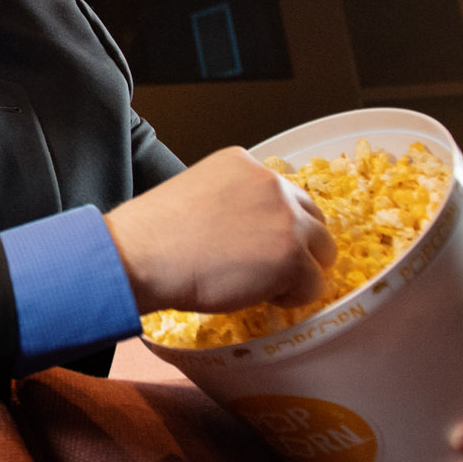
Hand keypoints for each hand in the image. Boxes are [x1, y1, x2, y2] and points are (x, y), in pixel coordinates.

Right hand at [106, 147, 337, 314]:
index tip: (255, 245)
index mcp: (245, 164)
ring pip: (321, 252)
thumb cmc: (154, 234)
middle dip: (296, 246)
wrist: (142, 255)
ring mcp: (286, 219)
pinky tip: (258, 296)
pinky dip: (291, 297)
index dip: (273, 225)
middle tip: (264, 268)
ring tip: (260, 285)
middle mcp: (272, 184)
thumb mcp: (198, 194)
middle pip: (313, 220)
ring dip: (297, 272)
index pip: (284, 195)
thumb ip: (233, 202)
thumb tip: (251, 233)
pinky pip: (313, 285)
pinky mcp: (291, 257)